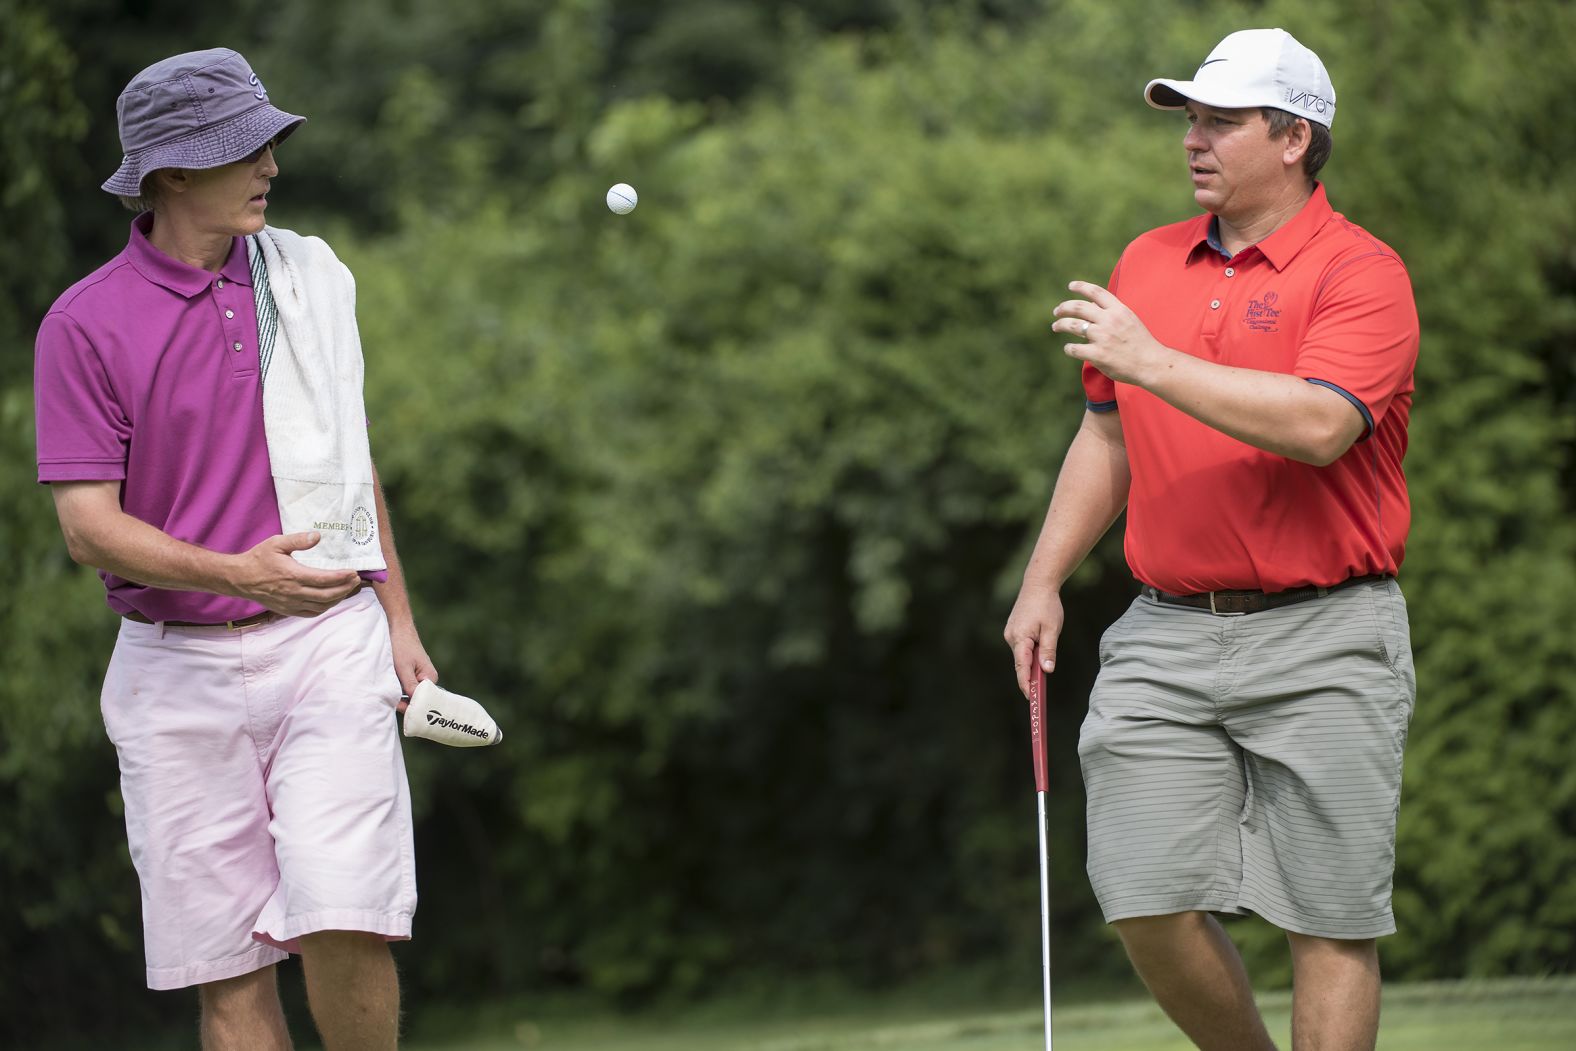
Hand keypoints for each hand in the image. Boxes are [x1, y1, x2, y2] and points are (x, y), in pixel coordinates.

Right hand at [229, 532, 363, 616]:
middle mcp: (294, 592)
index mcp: (293, 575)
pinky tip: (331, 600)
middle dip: (345, 588)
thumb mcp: (276, 543)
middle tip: (356, 581)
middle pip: (327, 595)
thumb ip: (298, 540)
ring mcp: (291, 604)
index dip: (342, 577)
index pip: (324, 579)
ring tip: (347, 589)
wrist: (239, 578)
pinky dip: (324, 608)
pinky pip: (311, 613)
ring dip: (338, 599)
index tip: (354, 572)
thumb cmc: (258, 558)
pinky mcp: (287, 610)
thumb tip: (317, 536)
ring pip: (321, 606)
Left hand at [387, 618, 437, 698]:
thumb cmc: (401, 646)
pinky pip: (405, 685)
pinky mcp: (411, 672)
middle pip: (416, 697)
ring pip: (409, 692)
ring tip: (389, 688)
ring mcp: (419, 675)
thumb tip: (415, 705)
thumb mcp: (404, 669)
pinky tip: (390, 682)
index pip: (423, 700)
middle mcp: (427, 678)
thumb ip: (411, 687)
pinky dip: (397, 686)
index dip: (410, 705)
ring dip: (398, 692)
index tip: (396, 705)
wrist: (397, 627)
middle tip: (390, 697)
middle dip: (403, 699)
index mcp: (430, 678)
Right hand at [1003, 581, 1063, 700]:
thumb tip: (1047, 670)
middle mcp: (1011, 637)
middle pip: (1021, 662)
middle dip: (1030, 676)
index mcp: (1020, 638)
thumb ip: (1048, 650)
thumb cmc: (1046, 605)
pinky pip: (1022, 646)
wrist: (1037, 585)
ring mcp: (1011, 633)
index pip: (1021, 666)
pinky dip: (1029, 652)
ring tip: (1044, 664)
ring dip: (1031, 661)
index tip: (1030, 697)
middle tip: (1040, 691)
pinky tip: (1039, 648)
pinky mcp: (1013, 630)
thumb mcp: (1052, 629)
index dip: (1025, 683)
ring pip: (1022, 654)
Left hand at [1052, 281, 1172, 385]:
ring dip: (1061, 324)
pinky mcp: (1097, 355)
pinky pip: (1074, 348)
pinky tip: (1069, 348)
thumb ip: (1111, 312)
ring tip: (1056, 326)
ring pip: (1072, 325)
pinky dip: (1069, 348)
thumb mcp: (1129, 320)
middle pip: (1078, 307)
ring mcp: (1102, 337)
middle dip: (1064, 307)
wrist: (1151, 364)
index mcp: (1118, 310)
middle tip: (1057, 311)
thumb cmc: (1140, 343)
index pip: (1096, 292)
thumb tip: (1090, 305)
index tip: (1071, 286)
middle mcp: (1109, 321)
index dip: (1081, 287)